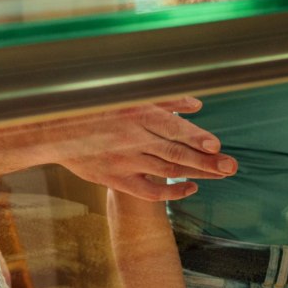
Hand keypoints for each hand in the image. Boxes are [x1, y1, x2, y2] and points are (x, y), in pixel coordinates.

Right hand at [47, 97, 235, 201]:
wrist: (55, 130)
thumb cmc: (97, 107)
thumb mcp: (129, 96)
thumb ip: (165, 100)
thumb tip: (198, 104)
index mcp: (135, 114)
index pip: (172, 128)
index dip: (196, 137)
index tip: (217, 145)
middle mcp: (132, 139)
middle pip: (176, 153)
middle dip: (206, 161)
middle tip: (232, 166)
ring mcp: (123, 162)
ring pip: (167, 171)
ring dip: (196, 173)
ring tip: (220, 174)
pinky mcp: (115, 179)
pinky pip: (148, 191)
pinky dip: (172, 191)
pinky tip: (191, 187)